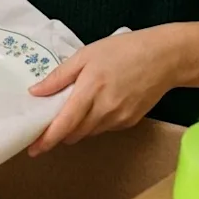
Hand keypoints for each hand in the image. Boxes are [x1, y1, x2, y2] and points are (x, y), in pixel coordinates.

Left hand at [26, 26, 181, 156]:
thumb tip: (36, 92)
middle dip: (59, 134)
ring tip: (75, 110)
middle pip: (75, 133)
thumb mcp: (86, 55)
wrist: (164, 57)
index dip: (47, 139)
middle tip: (48, 126)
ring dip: (77, 128)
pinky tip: (97, 106)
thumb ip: (59, 76)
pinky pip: (104, 128)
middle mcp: (105, 109)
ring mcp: (119, 118)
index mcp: (90, 90)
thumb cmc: (124, 50)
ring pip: (89, 132)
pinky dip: (95, 123)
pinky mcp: (130, 122)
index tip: (33, 149)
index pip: (64, 123)